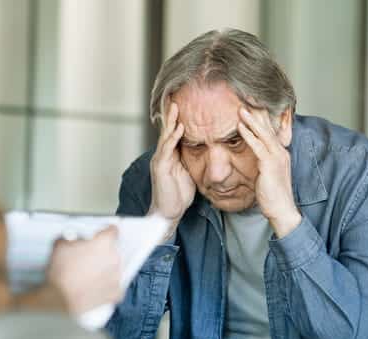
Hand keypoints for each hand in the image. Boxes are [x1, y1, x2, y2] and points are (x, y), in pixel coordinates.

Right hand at [44, 226, 122, 314]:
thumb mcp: (60, 244)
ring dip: (105, 270)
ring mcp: (116, 276)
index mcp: (104, 243)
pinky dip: (108, 287)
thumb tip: (74, 239)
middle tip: (88, 258)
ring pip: (114, 269)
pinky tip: (96, 287)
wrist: (60, 297)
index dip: (105, 233)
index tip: (103, 235)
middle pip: (113, 251)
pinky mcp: (115, 293)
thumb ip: (72, 238)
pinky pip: (116, 287)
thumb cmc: (61, 271)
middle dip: (102, 254)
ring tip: (90, 275)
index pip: (113, 231)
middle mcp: (114, 258)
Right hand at [148, 101, 195, 240]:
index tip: (184, 104)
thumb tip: (207, 152)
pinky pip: (167, 149)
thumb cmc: (178, 195)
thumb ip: (193, 161)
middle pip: (168, 130)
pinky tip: (178, 128)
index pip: (175, 133)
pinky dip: (172, 137)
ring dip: (171, 120)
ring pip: (166, 136)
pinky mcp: (160, 167)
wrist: (168, 213)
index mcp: (171, 156)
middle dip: (172, 114)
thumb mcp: (189, 174)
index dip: (178, 119)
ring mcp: (160, 160)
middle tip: (176, 97)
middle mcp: (163, 155)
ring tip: (175, 106)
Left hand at [238, 106, 301, 237]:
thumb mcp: (268, 175)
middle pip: (268, 127)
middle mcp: (281, 152)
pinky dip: (249, 135)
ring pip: (264, 134)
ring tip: (241, 109)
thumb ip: (263, 163)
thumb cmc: (273, 195)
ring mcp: (277, 157)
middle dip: (258, 113)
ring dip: (252, 120)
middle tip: (247, 98)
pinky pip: (258, 146)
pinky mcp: (270, 165)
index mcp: (281, 153)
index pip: (271, 131)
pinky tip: (240, 127)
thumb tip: (256, 157)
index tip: (253, 105)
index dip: (262, 118)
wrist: (282, 210)